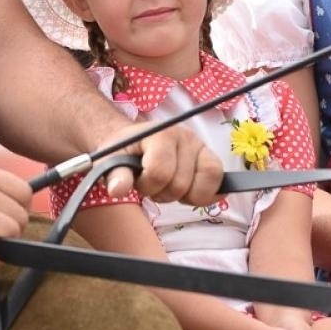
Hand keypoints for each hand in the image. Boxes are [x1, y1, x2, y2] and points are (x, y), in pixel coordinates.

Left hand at [102, 121, 222, 206]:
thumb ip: (114, 174)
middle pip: (181, 184)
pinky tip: (188, 191)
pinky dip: (205, 194)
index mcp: (162, 133)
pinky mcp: (211, 158)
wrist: (134, 141)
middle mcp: (186, 136)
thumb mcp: (111, 161)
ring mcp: (202, 147)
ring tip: (169, 186)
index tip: (138, 180)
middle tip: (152, 185)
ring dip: (183, 195)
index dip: (147, 185)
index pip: (160, 173)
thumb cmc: (123, 152)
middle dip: (163, 193)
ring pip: (204, 186)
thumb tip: (117, 189)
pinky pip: (219, 183)